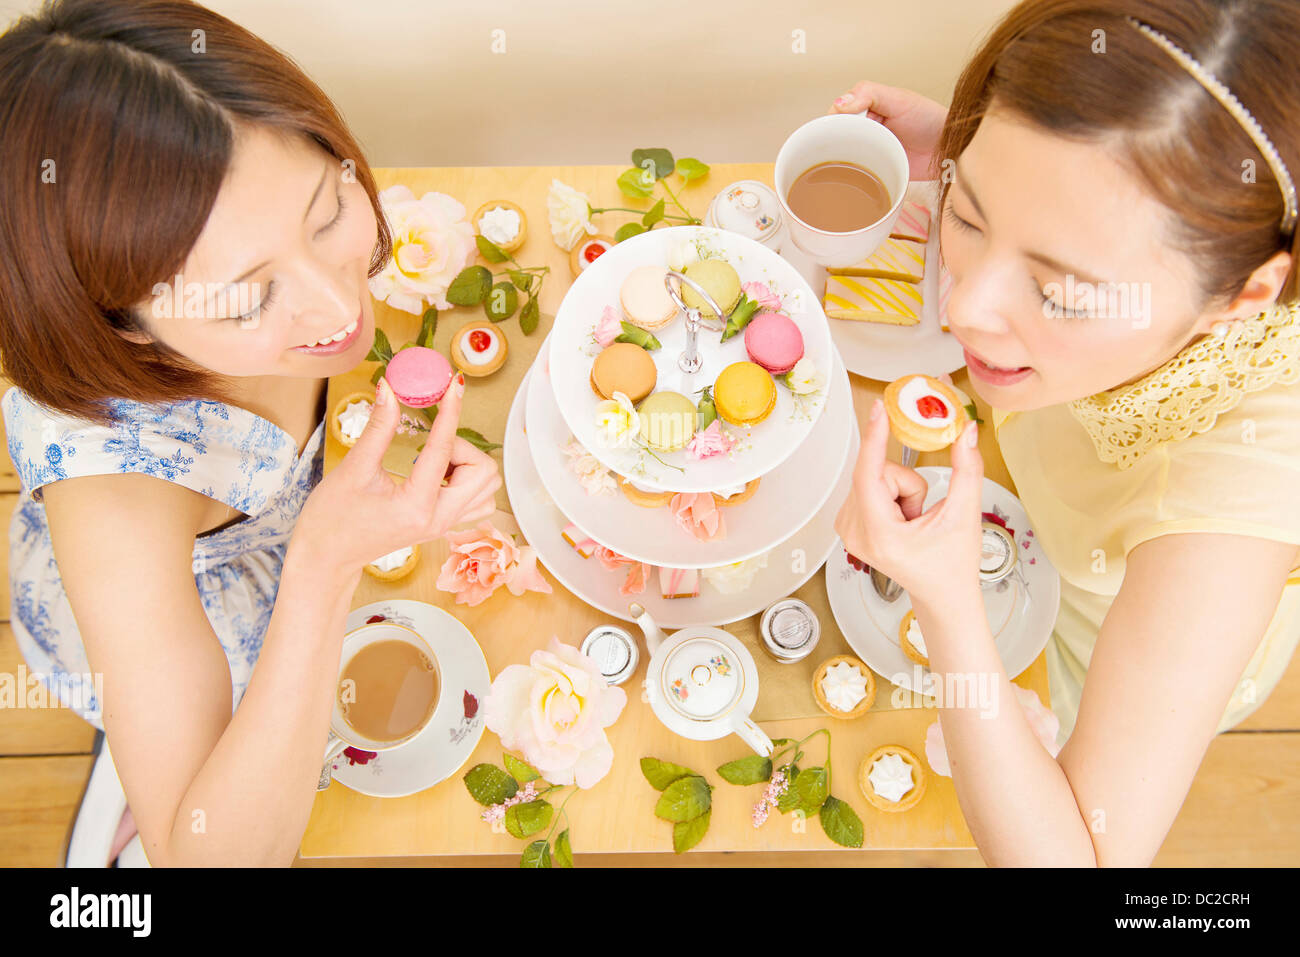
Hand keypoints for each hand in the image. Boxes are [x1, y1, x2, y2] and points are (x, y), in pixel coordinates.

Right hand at [299, 374, 501, 573]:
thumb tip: (389, 389)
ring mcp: (445, 524)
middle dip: (461, 446)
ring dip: (467, 464)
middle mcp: (439, 518)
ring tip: (431, 459)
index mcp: (416, 505)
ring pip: (486, 486)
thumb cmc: (332, 519)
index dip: (450, 411)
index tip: (454, 385)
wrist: (327, 557)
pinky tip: (436, 473)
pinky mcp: (443, 524)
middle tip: (427, 440)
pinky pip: (477, 499)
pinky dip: (466, 479)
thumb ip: (378, 428)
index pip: (444, 449)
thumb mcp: (353, 468)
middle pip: (483, 471)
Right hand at [829, 81, 948, 180]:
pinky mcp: (875, 174)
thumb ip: (869, 95)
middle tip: (837, 152)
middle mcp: (864, 130)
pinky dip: (848, 179)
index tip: (832, 132)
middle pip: (835, 137)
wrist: (950, 149)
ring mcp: (869, 153)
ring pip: (842, 157)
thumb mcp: (899, 100)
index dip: (831, 123)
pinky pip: (855, 177)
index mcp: (866, 109)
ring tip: (838, 168)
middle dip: (831, 145)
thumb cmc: (930, 120)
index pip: (836, 115)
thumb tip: (839, 103)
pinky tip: (845, 181)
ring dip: (838, 163)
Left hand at [834, 398, 982, 602]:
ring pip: (874, 478)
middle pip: (877, 473)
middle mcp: (854, 532)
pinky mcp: (848, 524)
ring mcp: (847, 530)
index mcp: (879, 534)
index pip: (869, 473)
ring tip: (914, 523)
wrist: (941, 595)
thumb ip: (967, 469)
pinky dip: (891, 497)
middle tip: (922, 514)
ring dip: (900, 492)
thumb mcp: (964, 514)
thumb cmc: (952, 564)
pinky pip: (869, 487)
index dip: (875, 437)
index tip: (877, 407)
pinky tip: (902, 522)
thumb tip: (967, 430)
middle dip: (907, 485)